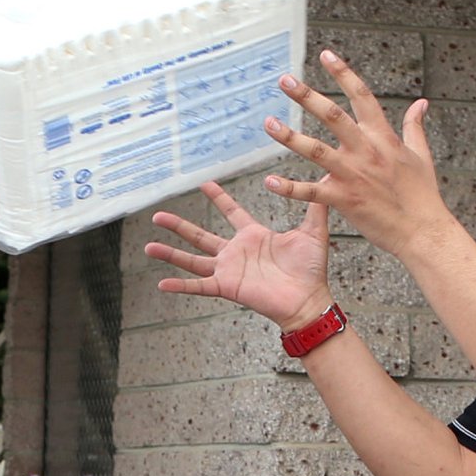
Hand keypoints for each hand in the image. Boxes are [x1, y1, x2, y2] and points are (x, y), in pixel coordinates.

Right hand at [145, 181, 334, 331]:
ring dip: (170, 253)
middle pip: (200, 236)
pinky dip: (180, 286)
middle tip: (157, 215)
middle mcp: (236, 252)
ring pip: (192, 259)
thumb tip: (327, 176)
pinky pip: (199, 287)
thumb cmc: (311, 270)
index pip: (231, 212)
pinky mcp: (227, 287)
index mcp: (253, 236)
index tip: (203, 183)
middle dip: (179, 226)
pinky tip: (161, 284)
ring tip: (148, 246)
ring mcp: (228, 270)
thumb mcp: (313, 231)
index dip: (218, 197)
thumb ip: (314, 206)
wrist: (308, 299)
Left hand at [265, 49, 450, 256]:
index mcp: (383, 136)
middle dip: (307, 96)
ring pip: (316, 150)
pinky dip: (289, 188)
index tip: (326, 55)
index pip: (362, 96)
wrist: (423, 230)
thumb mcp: (421, 154)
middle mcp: (366, 150)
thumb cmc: (422, 195)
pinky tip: (269, 182)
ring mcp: (353, 174)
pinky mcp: (344, 199)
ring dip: (290, 136)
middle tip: (284, 81)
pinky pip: (311, 192)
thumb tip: (421, 103)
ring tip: (269, 123)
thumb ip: (415, 126)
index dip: (343, 73)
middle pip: (333, 116)